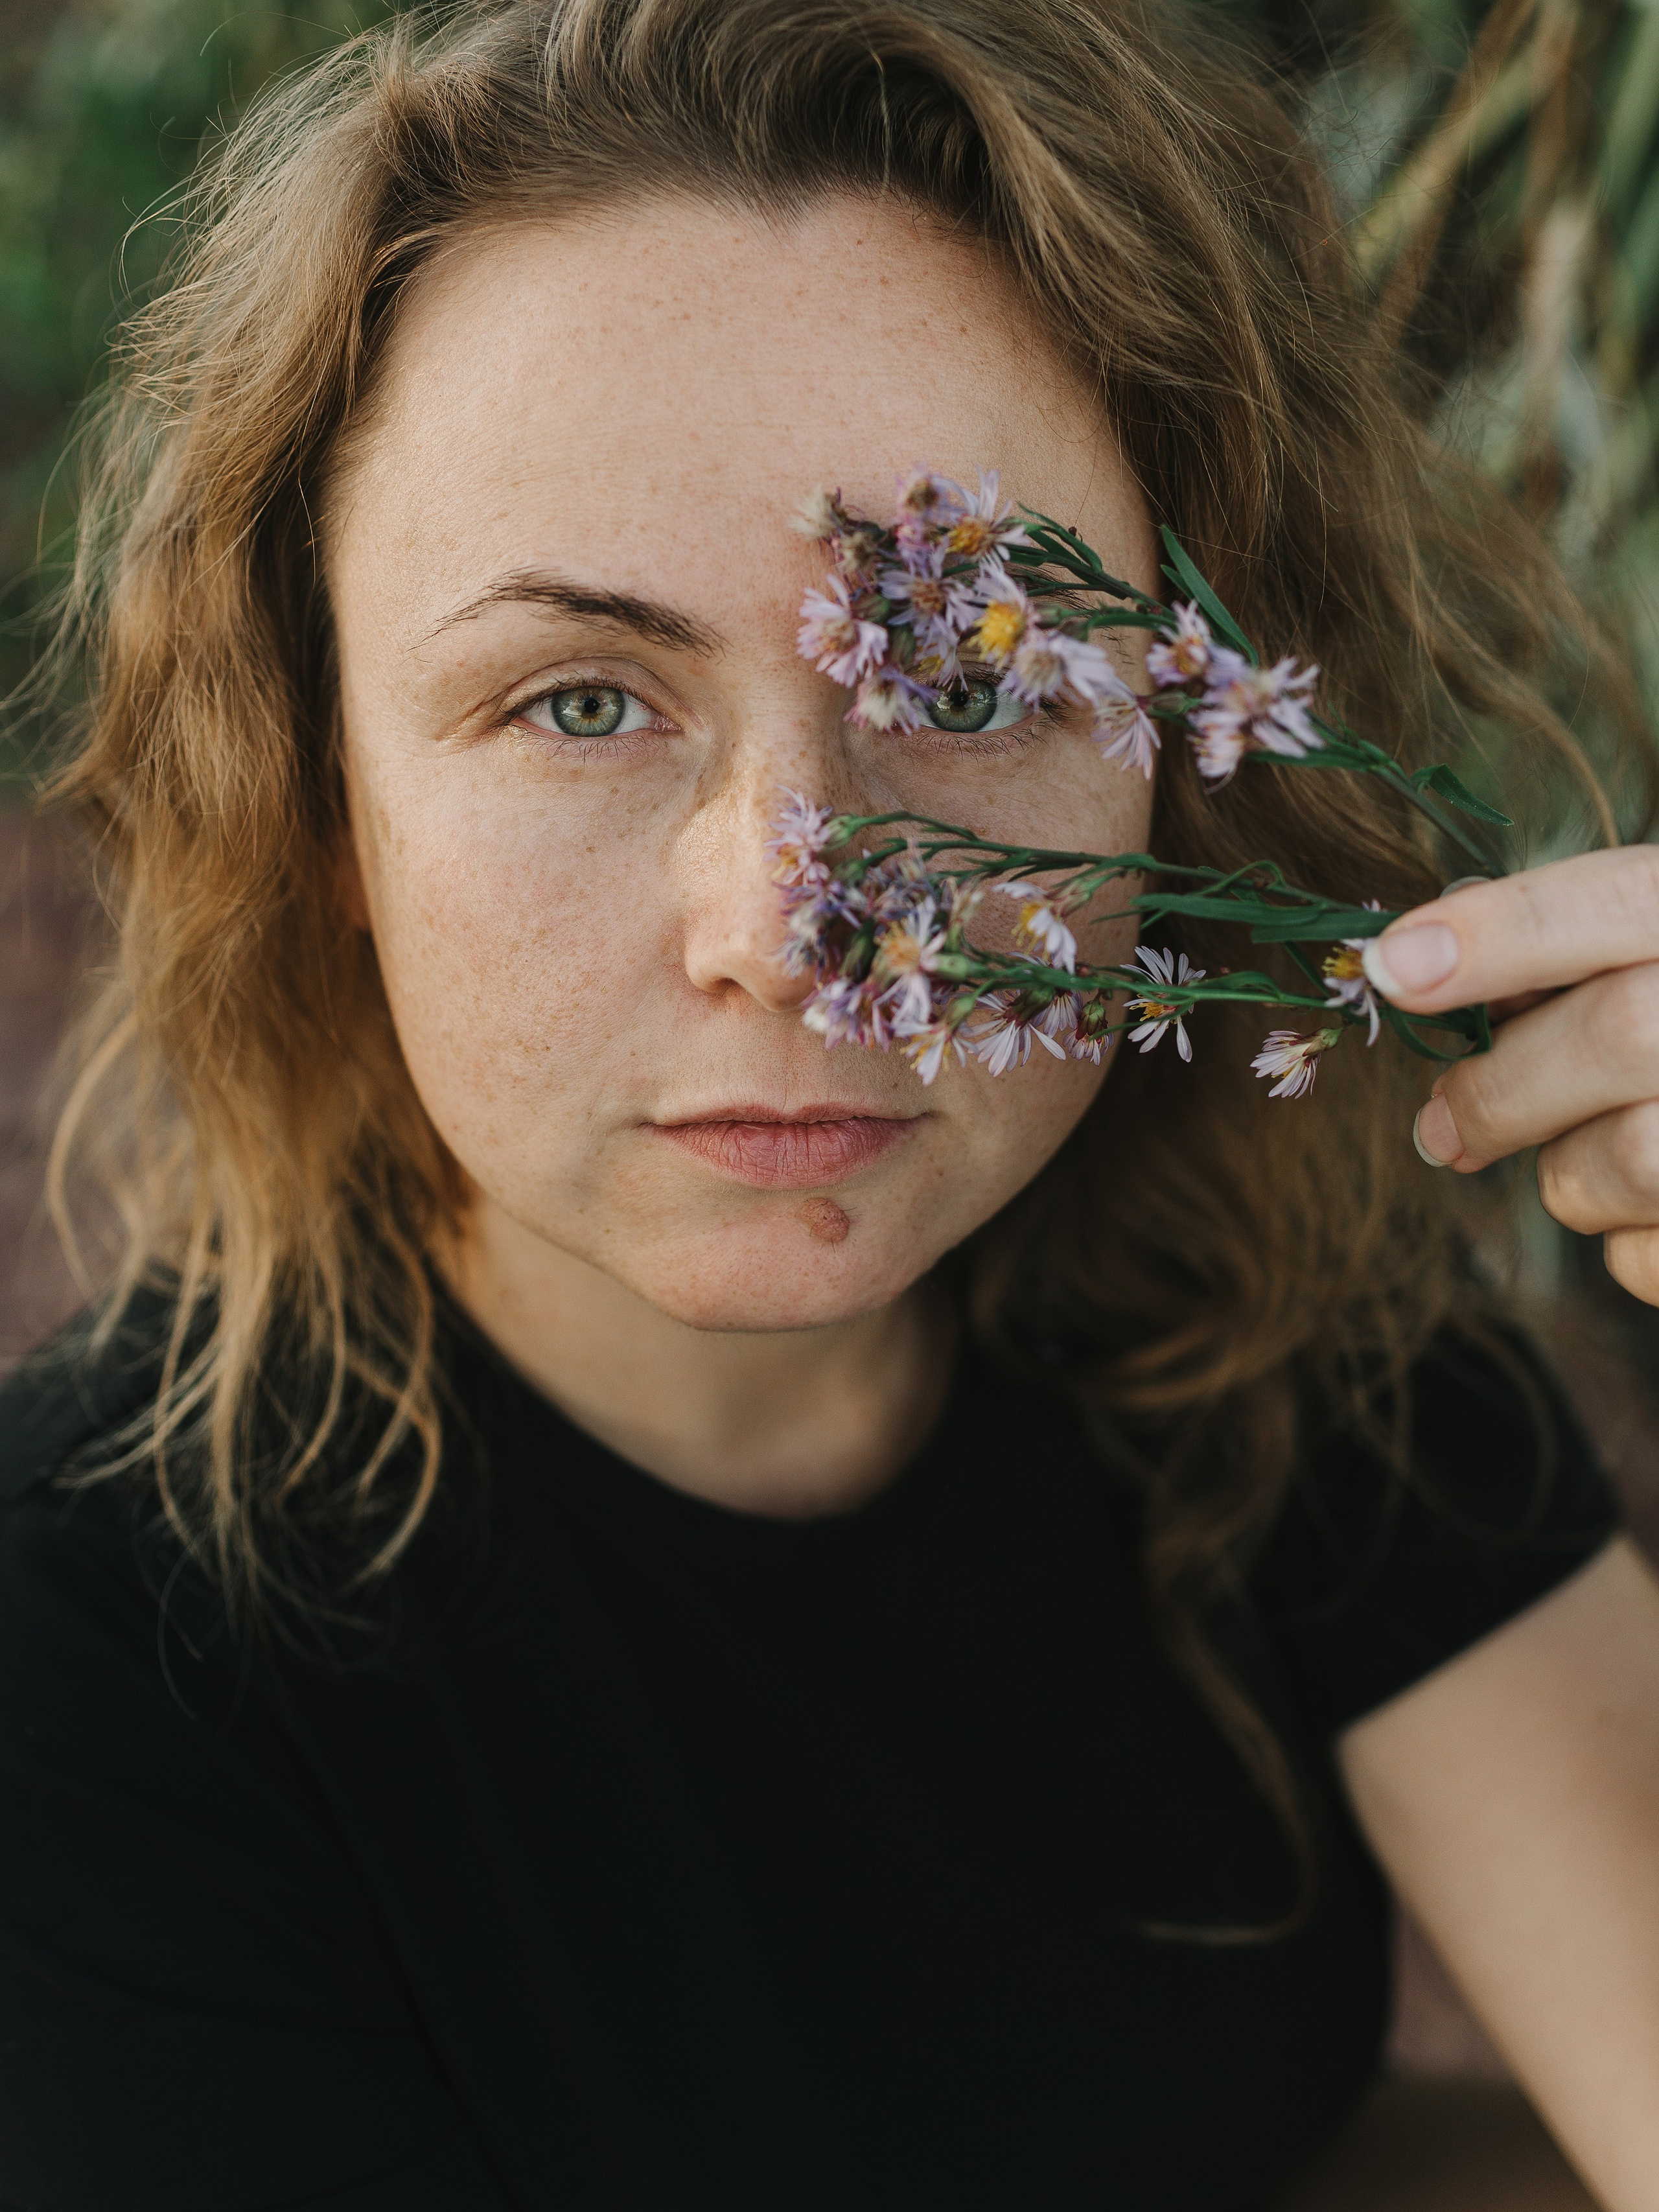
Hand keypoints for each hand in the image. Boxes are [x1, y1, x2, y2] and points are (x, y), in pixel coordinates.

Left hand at [1361, 847, 1658, 1304]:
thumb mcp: (1636, 956)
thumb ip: (1550, 950)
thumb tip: (1409, 963)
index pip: (1617, 898)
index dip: (1500, 933)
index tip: (1390, 968)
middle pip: (1619, 1036)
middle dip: (1500, 1091)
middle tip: (1439, 1131)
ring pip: (1629, 1159)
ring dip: (1569, 1173)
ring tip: (1580, 1158)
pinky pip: (1646, 1257)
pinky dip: (1621, 1242)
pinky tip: (1644, 1210)